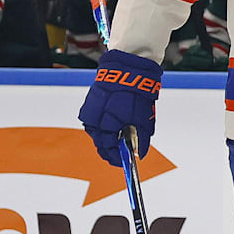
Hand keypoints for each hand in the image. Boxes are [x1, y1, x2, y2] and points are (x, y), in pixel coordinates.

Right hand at [78, 49, 161, 166]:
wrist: (126, 71)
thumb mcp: (144, 120)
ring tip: (118, 139)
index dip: (116, 158)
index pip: (109, 150)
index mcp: (107, 126)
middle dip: (111, 150)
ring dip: (106, 138)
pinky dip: (102, 127)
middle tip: (121, 153)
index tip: (123, 162)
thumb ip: (141, 139)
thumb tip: (139, 154)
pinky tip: (112, 126)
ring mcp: (90, 113)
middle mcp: (94, 121)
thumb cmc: (137, 95)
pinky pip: (94, 122)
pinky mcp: (89, 105)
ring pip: (96, 133)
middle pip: (101, 143)